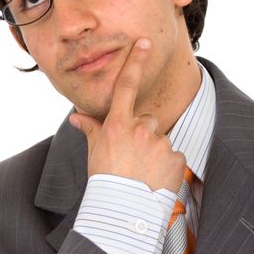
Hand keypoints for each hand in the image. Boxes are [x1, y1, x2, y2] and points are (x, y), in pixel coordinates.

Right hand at [69, 38, 185, 192]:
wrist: (123, 211)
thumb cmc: (105, 181)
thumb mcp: (94, 152)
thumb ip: (91, 129)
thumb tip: (76, 115)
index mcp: (118, 125)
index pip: (126, 85)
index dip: (135, 61)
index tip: (144, 43)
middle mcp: (140, 129)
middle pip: (147, 119)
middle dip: (143, 133)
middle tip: (133, 157)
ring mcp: (160, 142)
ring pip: (160, 140)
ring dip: (155, 151)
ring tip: (144, 173)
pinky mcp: (176, 157)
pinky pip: (174, 156)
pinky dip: (168, 166)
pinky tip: (156, 179)